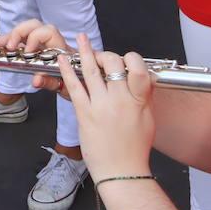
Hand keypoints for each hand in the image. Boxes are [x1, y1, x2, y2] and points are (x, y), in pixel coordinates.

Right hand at [0, 18, 71, 94]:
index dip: (35, 38)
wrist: (85, 87)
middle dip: (19, 33)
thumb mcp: (65, 87)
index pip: (48, 32)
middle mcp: (51, 43)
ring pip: (25, 32)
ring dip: (9, 36)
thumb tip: (35, 80)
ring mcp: (42, 45)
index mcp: (61, 49)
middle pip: (34, 25)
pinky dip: (8, 42)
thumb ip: (50, 82)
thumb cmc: (78, 84)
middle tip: (10, 46)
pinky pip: (21, 41)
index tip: (28, 51)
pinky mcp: (35, 50)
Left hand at [58, 33, 155, 180]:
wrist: (122, 171)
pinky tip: (62, 59)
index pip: (138, 68)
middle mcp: (120, 100)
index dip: (131, 58)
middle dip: (106, 55)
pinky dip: (67, 70)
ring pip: (92, 71)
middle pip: (112, 64)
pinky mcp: (85, 113)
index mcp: (139, 101)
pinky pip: (74, 86)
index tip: (125, 58)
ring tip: (80, 38)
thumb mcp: (147, 120)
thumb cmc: (135, 149)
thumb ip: (143, 98)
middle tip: (100, 55)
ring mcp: (101, 106)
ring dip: (84, 51)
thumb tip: (140, 80)